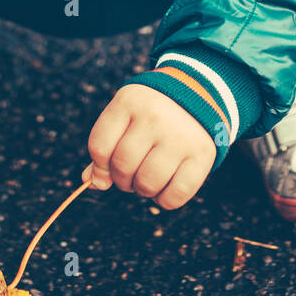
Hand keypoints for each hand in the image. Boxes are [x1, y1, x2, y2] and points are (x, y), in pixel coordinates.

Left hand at [87, 84, 216, 209]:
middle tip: (132, 174)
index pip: (99, 147)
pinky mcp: (203, 154)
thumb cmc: (150, 113)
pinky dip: (164, 200)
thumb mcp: (125, 116)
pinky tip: (165, 187)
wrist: (199, 94)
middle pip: (122, 167)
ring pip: (147, 184)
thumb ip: (104, 148)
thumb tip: (93, 183)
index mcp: (129, 101)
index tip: (107, 169)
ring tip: (148, 178)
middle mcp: (155, 116)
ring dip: (142, 190)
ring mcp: (180, 136)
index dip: (99, 167)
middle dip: (122, 180)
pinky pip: (175, 196)